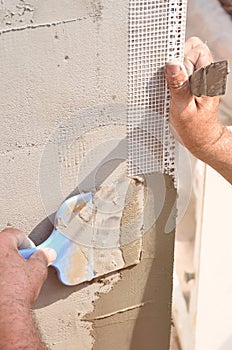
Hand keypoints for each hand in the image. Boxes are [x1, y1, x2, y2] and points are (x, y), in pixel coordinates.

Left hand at [0, 227, 55, 307]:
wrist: (5, 314)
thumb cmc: (16, 291)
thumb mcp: (38, 269)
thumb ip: (42, 257)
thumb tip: (46, 254)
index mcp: (1, 244)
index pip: (15, 234)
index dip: (27, 244)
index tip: (32, 252)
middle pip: (4, 247)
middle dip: (16, 254)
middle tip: (25, 265)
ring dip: (7, 266)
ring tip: (16, 278)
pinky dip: (1, 278)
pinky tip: (7, 287)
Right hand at [165, 36, 222, 157]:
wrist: (200, 139)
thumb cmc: (194, 128)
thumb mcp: (183, 109)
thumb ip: (178, 86)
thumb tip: (172, 65)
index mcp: (209, 79)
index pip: (197, 50)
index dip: (182, 58)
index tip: (173, 72)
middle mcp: (208, 75)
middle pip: (193, 50)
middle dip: (179, 61)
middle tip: (174, 83)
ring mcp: (203, 78)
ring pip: (188, 58)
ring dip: (177, 69)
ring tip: (174, 88)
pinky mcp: (196, 82)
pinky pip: (185, 69)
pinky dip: (177, 75)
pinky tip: (174, 90)